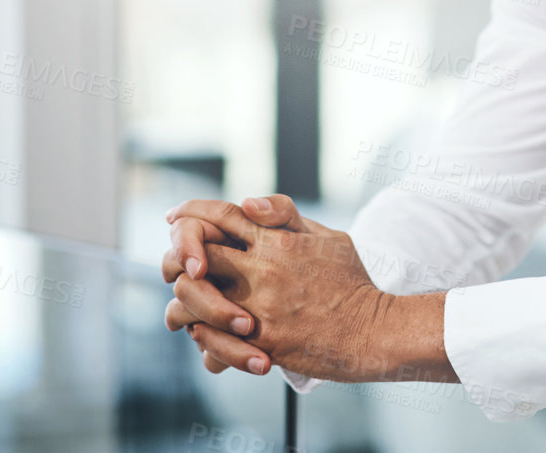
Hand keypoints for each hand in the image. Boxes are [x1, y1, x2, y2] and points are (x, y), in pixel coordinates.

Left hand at [164, 194, 392, 380]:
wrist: (372, 331)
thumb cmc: (351, 282)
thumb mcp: (327, 236)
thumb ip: (285, 217)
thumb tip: (248, 202)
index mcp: (277, 241)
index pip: (220, 215)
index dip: (191, 212)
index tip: (173, 216)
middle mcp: (264, 270)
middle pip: (197, 252)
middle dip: (177, 255)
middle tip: (175, 264)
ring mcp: (259, 307)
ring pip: (193, 296)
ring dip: (183, 299)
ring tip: (183, 305)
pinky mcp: (260, 342)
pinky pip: (210, 336)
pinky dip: (199, 333)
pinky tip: (202, 332)